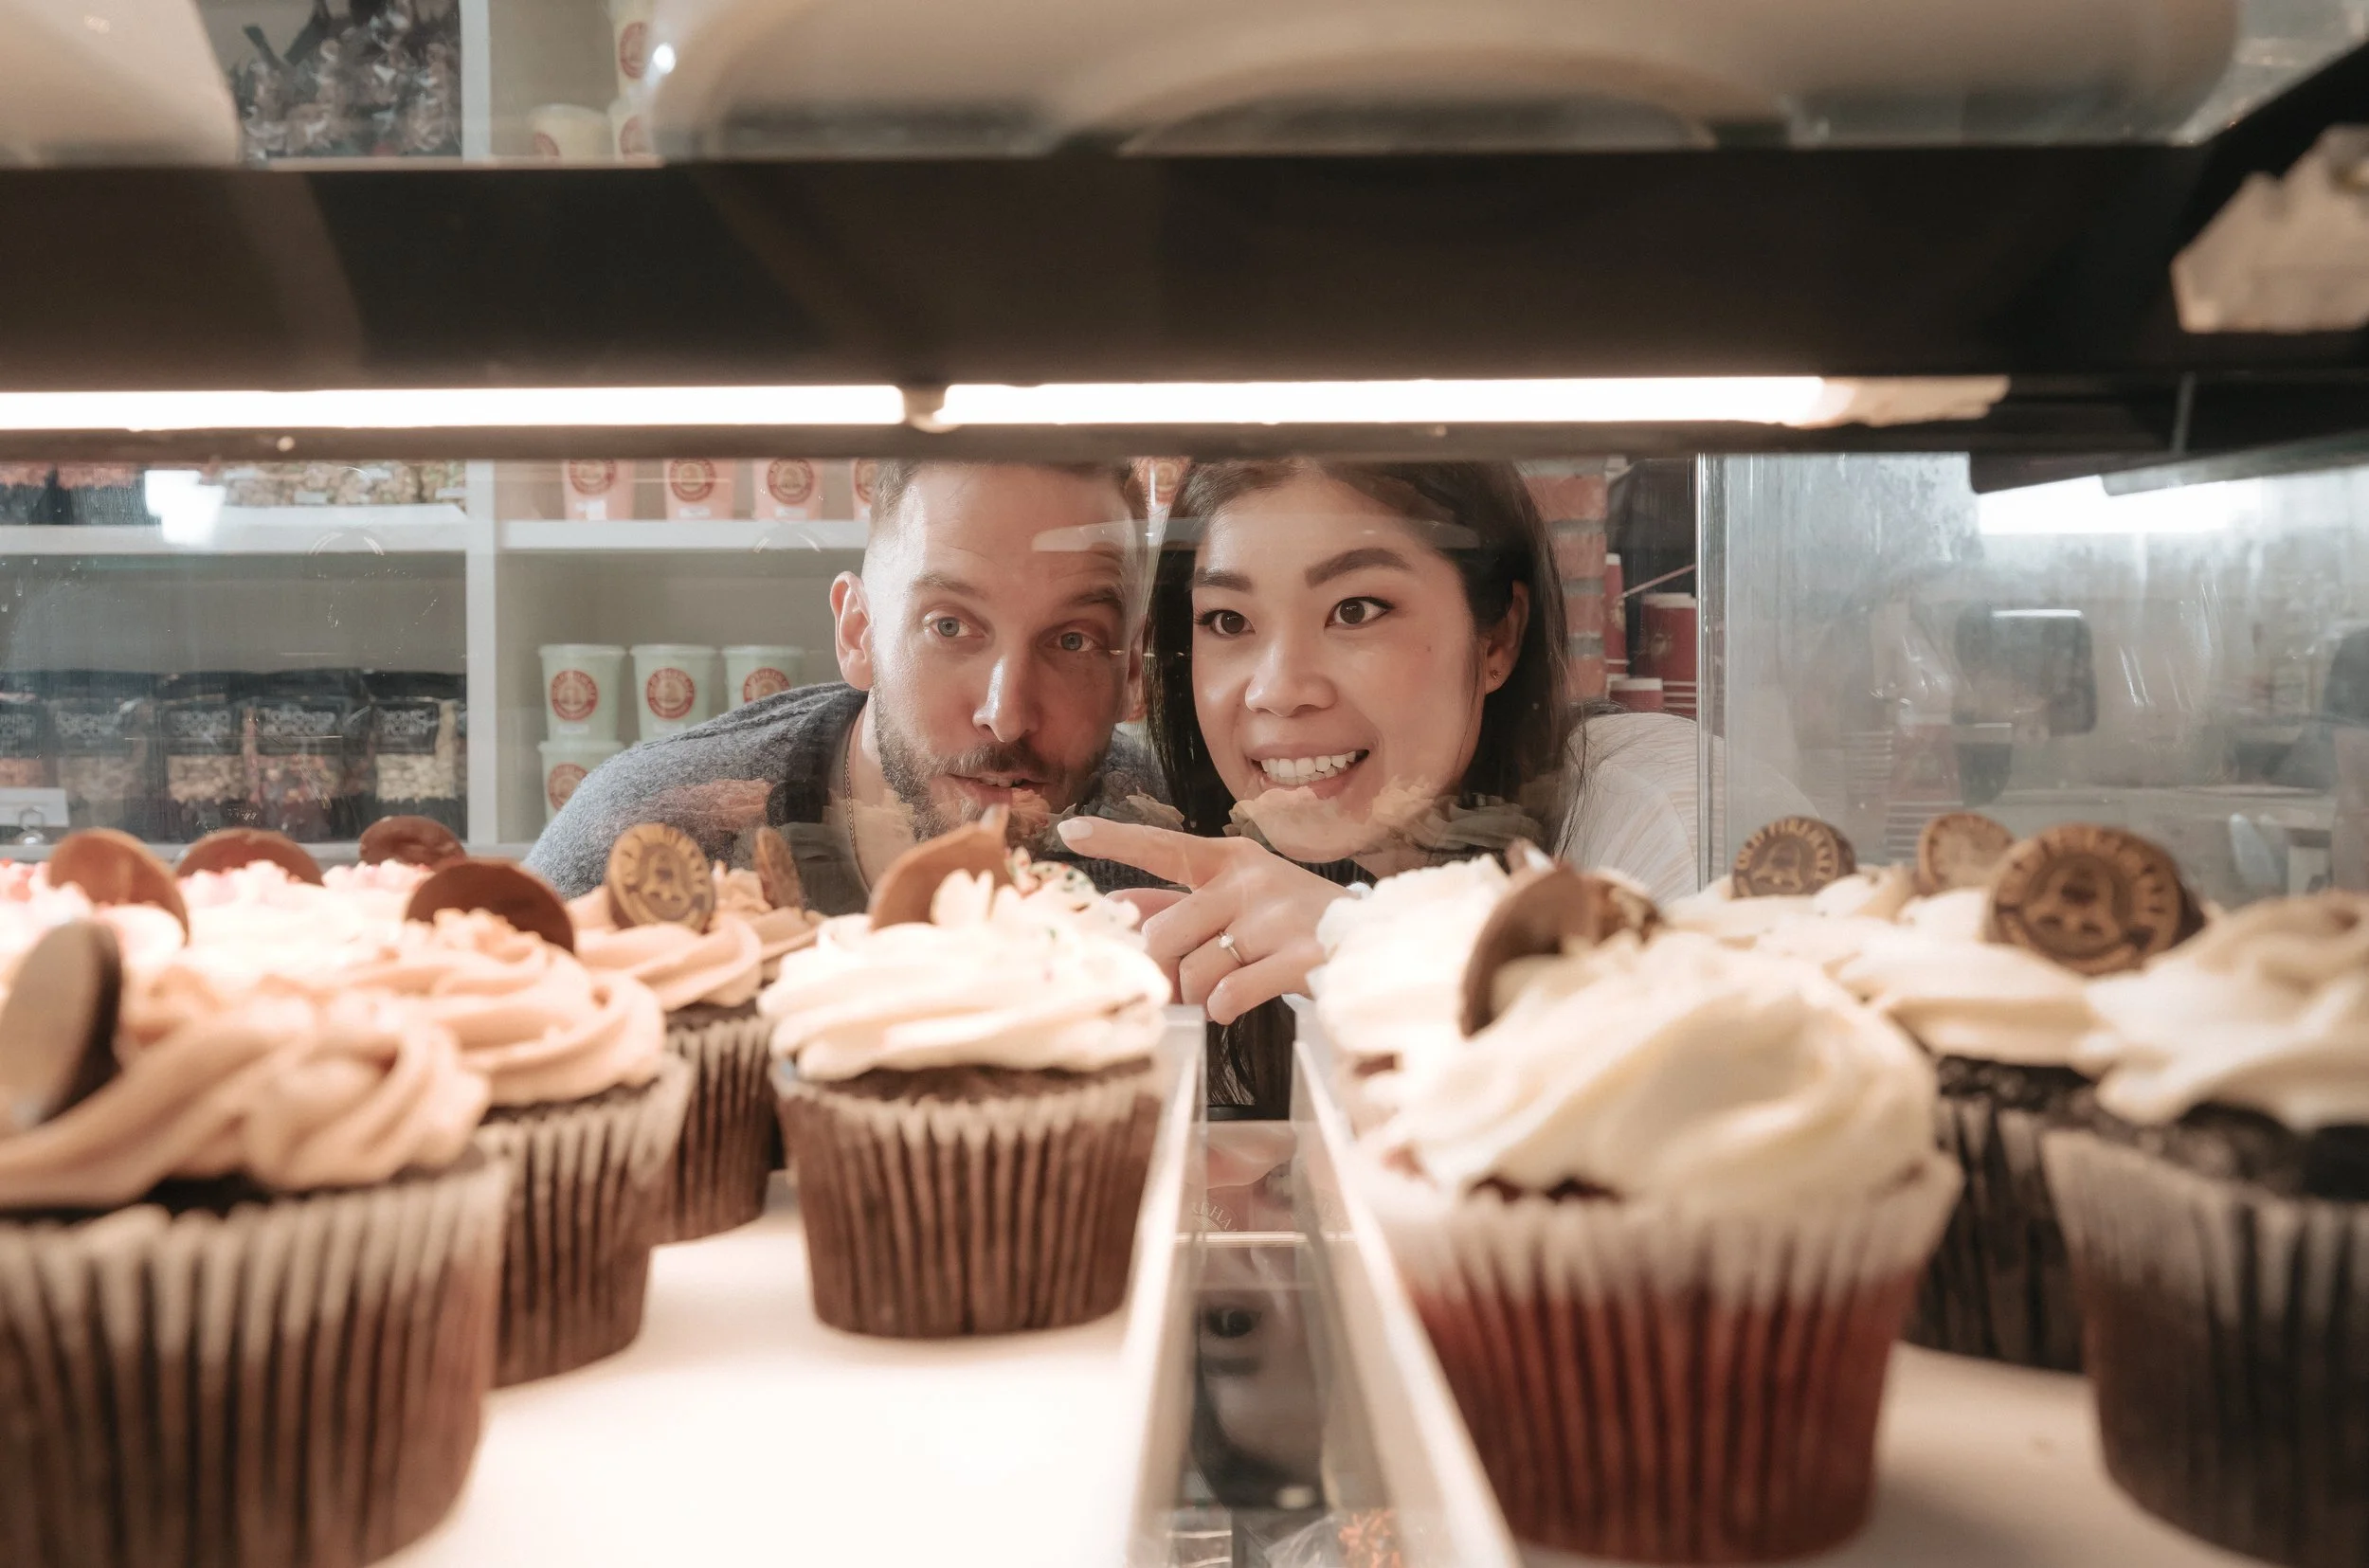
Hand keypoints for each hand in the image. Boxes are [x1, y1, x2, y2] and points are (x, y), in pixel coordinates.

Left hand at [1059, 818, 1349, 1025]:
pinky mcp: (1300, 957)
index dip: (1113, 839)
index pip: (1162, 846)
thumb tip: (1116, 907)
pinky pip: (1230, 996)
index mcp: (1230, 859)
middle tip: (1181, 979)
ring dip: (1199, 994)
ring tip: (1224, 988)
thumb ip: (1178, 904)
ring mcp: (1277, 917)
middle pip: (1163, 934)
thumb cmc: (1291, 923)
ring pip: (1195, 972)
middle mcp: (1251, 880)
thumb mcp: (1238, 900)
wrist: (1372, 943)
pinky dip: (1224, 1009)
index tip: (1067, 830)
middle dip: (1164, 968)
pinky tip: (1240, 1003)